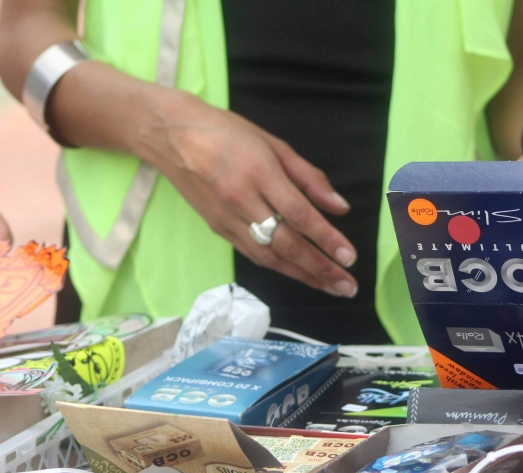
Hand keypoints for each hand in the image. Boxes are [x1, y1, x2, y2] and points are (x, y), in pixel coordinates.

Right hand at [132, 89, 358, 297]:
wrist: (173, 137)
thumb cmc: (227, 133)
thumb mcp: (274, 144)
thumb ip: (309, 177)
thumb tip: (339, 207)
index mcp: (259, 174)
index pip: (299, 215)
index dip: (326, 239)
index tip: (350, 257)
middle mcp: (242, 202)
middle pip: (286, 244)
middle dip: (320, 268)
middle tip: (347, 287)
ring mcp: (227, 220)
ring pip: (270, 257)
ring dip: (303, 276)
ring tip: (330, 288)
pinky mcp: (219, 230)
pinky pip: (253, 254)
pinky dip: (279, 267)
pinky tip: (300, 275)